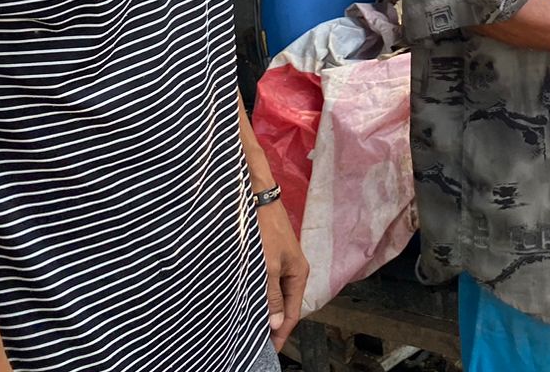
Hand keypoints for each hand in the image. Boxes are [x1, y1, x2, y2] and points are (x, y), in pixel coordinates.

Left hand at [255, 197, 308, 349]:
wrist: (257, 198)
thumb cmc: (265, 229)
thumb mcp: (268, 266)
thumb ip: (271, 296)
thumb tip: (276, 325)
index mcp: (299, 274)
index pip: (293, 313)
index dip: (281, 335)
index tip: (270, 352)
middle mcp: (294, 271)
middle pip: (286, 306)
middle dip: (274, 327)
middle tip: (257, 344)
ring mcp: (283, 264)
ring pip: (276, 297)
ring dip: (267, 313)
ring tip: (252, 330)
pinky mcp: (271, 258)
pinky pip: (269, 286)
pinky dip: (261, 299)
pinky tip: (250, 305)